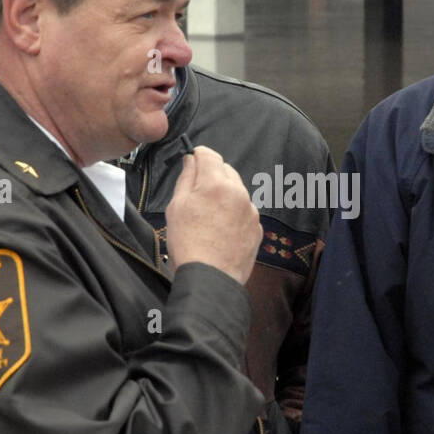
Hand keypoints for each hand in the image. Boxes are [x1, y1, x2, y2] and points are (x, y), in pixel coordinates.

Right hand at [165, 146, 261, 284]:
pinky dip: (234, 213)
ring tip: (208, 216)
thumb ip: (186, 179)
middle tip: (196, 193)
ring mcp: (251, 211)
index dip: (198, 155)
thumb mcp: (176, 207)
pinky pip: (245, 211)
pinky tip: (220, 229)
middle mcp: (239, 193)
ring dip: (224, 194)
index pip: (210, 155)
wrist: (210, 278)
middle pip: (226, 170)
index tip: (192, 161)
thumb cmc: (188, 243)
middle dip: (212, 175)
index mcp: (216, 184)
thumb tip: (191, 161)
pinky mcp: (257, 228)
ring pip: (237, 191)